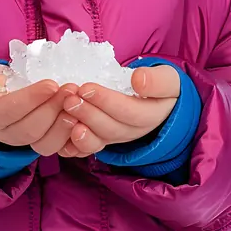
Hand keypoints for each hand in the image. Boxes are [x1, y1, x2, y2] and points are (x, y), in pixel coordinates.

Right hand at [0, 64, 81, 155]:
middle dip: (53, 109)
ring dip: (64, 124)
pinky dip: (71, 135)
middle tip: (70, 89)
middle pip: (30, 129)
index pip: (9, 111)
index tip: (52, 84)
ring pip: (45, 143)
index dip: (32, 99)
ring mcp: (24, 143)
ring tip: (77, 102)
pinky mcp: (41, 144)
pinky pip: (57, 148)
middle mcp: (5, 135)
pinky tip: (81, 117)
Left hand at [57, 65, 180, 157]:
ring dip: (80, 132)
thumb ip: (158, 81)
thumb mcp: (168, 80)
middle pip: (111, 129)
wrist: (158, 102)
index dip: (107, 102)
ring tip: (65, 116)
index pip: (129, 113)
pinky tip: (61, 139)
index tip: (87, 87)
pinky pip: (87, 150)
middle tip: (70, 99)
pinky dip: (73, 148)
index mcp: (151, 116)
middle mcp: (133, 132)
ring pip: (99, 141)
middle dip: (89, 114)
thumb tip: (138, 80)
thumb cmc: (160, 86)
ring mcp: (116, 138)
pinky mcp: (102, 140)